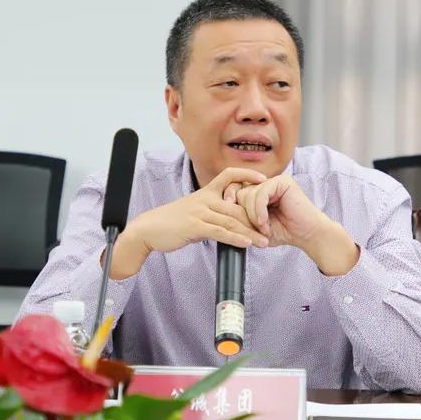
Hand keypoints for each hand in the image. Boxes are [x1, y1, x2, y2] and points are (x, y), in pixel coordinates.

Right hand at [107, 168, 269, 278]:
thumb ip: (211, 213)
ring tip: (264, 242)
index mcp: (205, 192)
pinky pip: (220, 232)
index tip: (263, 180)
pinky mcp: (195, 226)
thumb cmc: (171, 222)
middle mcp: (205, 199)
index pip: (229, 176)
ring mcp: (200, 212)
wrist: (149, 230)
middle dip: (256, 218)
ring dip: (250, 233)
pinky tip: (246, 244)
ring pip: (231, 220)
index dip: (247, 175)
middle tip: (271, 228)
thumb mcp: (193, 211)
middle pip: (237, 206)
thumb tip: (226, 223)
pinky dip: (235, 239)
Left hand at [223, 175, 359, 275]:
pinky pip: (261, 192)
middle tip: (254, 228)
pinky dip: (259, 210)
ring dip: (253, 215)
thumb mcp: (256, 225)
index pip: (235, 190)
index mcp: (259, 191)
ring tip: (263, 228)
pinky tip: (265, 222)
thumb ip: (242, 216)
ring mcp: (274, 181)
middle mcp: (265, 183)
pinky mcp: (282, 182)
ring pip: (249, 193)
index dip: (229, 201)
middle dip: (243, 213)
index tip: (226, 216)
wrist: (307, 235)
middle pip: (239, 191)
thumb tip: (222, 210)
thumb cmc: (284, 232)